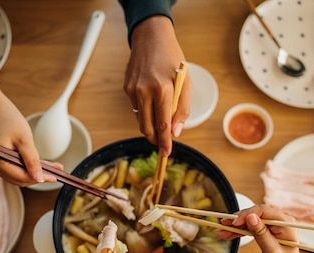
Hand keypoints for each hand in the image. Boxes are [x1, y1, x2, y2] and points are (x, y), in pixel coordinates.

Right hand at [0, 49, 61, 185]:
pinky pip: (17, 170)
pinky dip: (30, 168)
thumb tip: (39, 179)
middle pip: (20, 179)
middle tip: (56, 172)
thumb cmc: (10, 122)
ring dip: (36, 173)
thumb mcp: (25, 140)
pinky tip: (45, 166)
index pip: (20, 176)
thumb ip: (32, 161)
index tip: (54, 178)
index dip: (38, 178)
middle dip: (38, 176)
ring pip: (20, 176)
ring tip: (54, 168)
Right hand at [124, 16, 190, 156]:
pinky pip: (136, 108)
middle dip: (155, 139)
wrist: (151, 38)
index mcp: (163, 89)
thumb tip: (175, 131)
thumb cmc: (173, 60)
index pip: (163, 124)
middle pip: (147, 127)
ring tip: (161, 118)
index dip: (164, 142)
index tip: (166, 153)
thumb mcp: (187, 83)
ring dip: (151, 125)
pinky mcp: (127, 88)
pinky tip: (152, 100)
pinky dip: (145, 111)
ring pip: (141, 120)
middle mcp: (145, 90)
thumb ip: (183, 109)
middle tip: (163, 143)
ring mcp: (133, 90)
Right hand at [218, 205, 309, 252]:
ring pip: (250, 221)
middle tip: (223, 224)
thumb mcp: (272, 251)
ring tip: (221, 231)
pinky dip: (239, 232)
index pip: (263, 211)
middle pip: (255, 214)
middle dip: (238, 220)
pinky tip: (227, 234)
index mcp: (285, 223)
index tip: (234, 222)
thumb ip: (261, 233)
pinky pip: (250, 228)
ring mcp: (272, 226)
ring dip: (235, 226)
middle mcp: (279, 221)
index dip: (247, 214)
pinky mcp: (265, 231)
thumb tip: (250, 217)